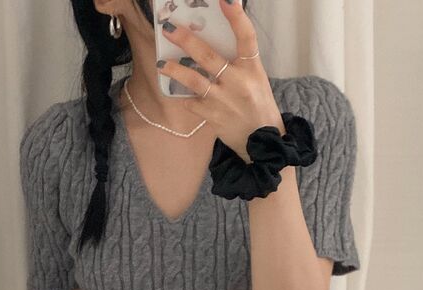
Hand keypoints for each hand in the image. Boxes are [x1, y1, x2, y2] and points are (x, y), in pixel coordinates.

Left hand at [156, 1, 282, 159]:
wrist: (261, 141)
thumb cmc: (257, 105)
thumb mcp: (255, 78)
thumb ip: (237, 62)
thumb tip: (210, 43)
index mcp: (252, 67)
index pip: (246, 37)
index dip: (236, 17)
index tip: (226, 0)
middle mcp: (238, 81)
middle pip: (208, 56)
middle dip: (187, 40)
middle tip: (169, 28)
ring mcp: (223, 99)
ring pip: (195, 80)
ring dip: (175, 70)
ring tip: (162, 63)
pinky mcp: (212, 116)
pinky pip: (192, 102)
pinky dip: (184, 96)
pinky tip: (177, 91)